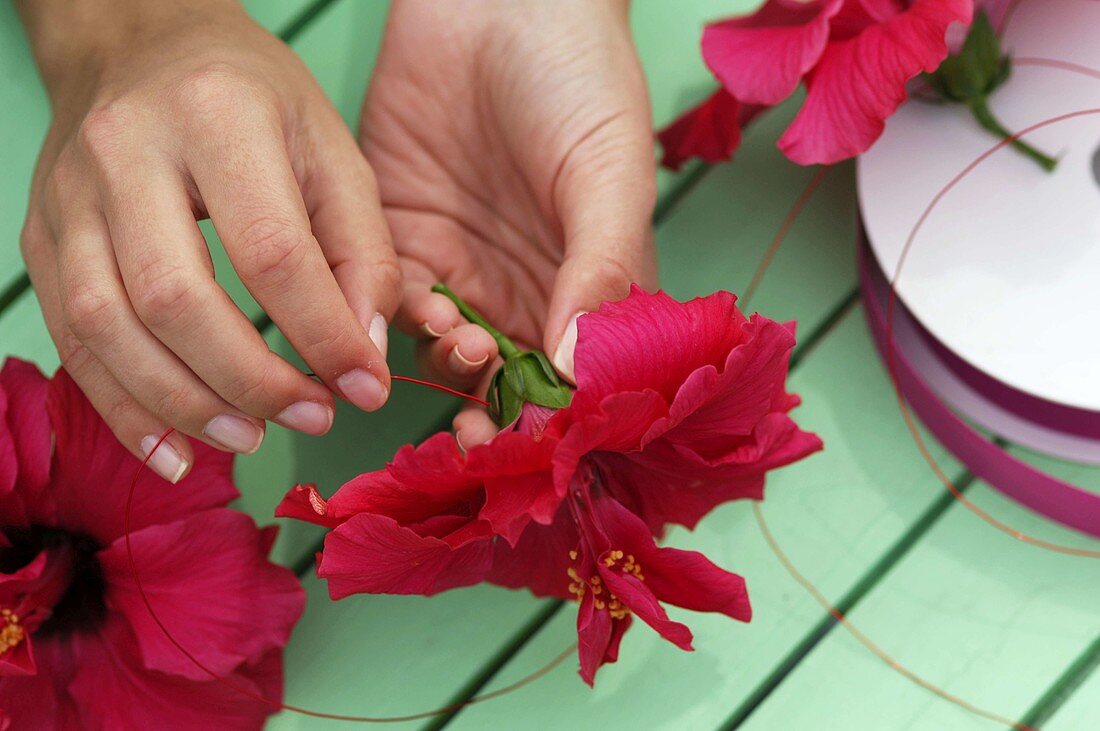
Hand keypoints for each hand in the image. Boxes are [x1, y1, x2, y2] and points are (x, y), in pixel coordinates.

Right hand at [16, 0, 399, 481]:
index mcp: (216, 117)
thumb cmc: (252, 97)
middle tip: (312, 415)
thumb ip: (362, 249)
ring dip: (184, 405)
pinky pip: (69, 339)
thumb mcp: (331, 149)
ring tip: (252, 438)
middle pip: (177, 299)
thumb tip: (363, 354)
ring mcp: (68, 198)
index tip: (364, 387)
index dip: (322, 333)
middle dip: (251, 380)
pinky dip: (122, 406)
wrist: (139, 43)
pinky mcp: (41, 237)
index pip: (271, 250)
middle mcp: (125, 154)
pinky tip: (175, 447)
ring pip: (108, 328)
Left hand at [361, 0, 656, 445]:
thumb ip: (598, 271)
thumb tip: (577, 368)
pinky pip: (390, 301)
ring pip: (443, 353)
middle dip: (492, 413)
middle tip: (481, 425)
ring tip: (462, 338)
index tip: (540, 438)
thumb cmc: (580, 79)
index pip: (574, 375)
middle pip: (505, 381)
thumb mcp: (609, 174)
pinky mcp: (399, 235)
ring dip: (448, 365)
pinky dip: (400, 318)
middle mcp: (521, 288)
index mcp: (586, 286)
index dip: (557, 419)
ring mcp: (459, 265)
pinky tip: (422, 306)